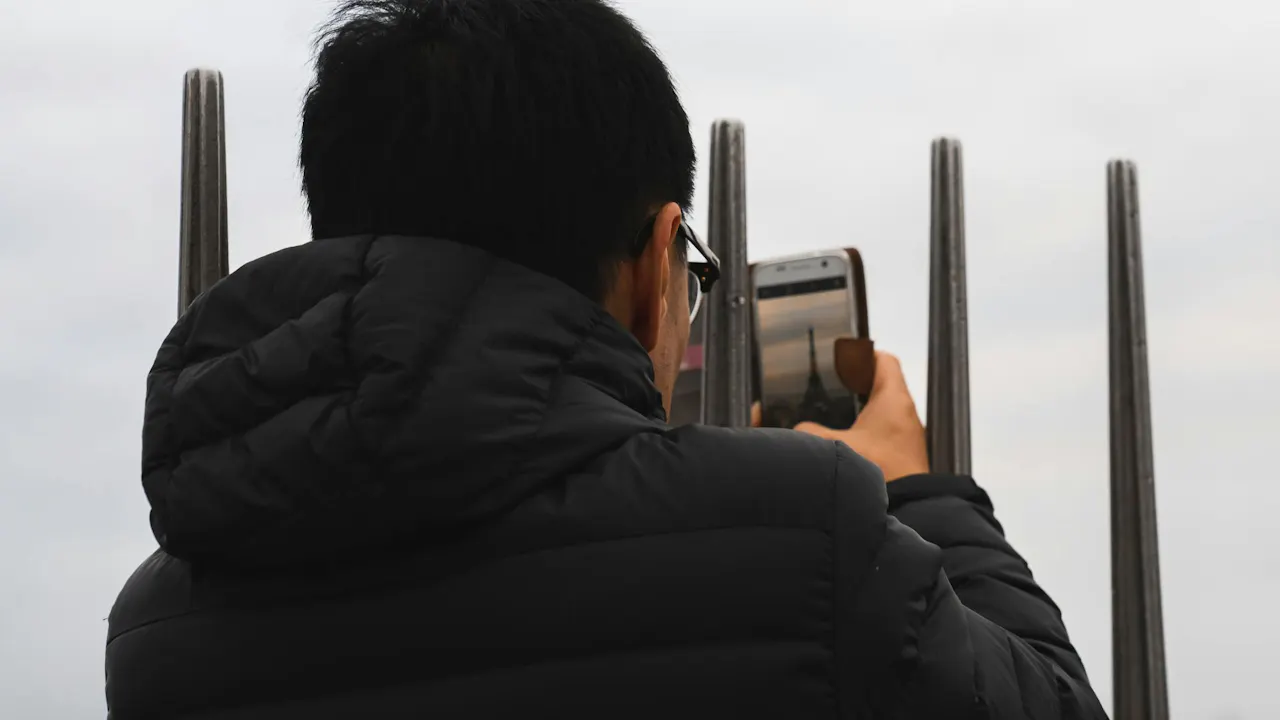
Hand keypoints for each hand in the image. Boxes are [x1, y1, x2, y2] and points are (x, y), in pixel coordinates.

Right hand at [793, 351, 928, 481]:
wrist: (908, 507)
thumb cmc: (882, 471)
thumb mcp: (836, 446)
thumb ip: (810, 433)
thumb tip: (795, 429)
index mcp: (894, 398)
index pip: (883, 360)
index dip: (862, 354)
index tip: (842, 357)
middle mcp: (903, 412)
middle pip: (879, 384)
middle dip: (854, 383)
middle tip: (830, 385)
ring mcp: (904, 434)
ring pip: (879, 409)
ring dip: (858, 409)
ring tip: (831, 412)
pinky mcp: (901, 454)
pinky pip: (881, 431)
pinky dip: (863, 430)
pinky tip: (843, 440)